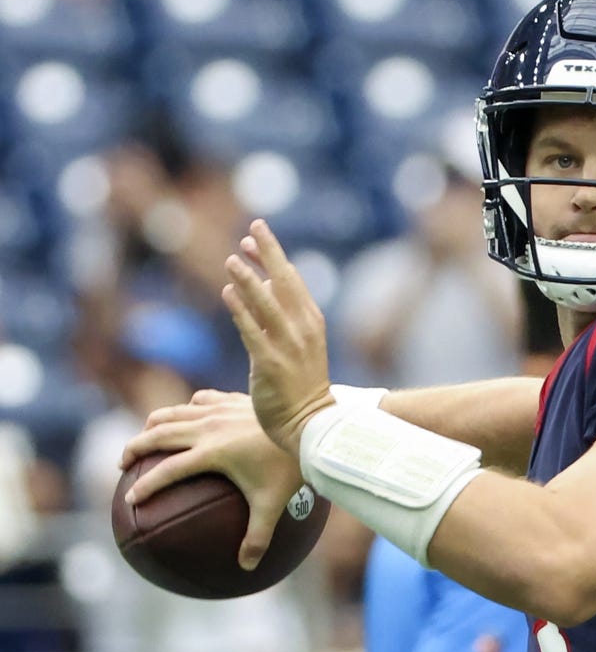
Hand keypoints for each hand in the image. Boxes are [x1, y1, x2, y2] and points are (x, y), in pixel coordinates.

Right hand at [120, 389, 305, 569]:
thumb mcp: (273, 505)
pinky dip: (187, 408)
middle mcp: (209, 427)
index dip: (147, 485)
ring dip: (153, 424)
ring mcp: (220, 409)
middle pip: (159, 434)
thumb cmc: (291, 467)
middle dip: (135, 448)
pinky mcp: (232, 399)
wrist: (311, 425)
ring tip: (144, 437)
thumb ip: (257, 537)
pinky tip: (187, 415)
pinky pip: (200, 400)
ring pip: (174, 412)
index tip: (131, 499)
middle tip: (122, 463)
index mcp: (212, 453)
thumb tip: (246, 568)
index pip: (168, 470)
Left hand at [223, 219, 336, 455]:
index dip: (272, 255)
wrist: (311, 423)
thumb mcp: (299, 344)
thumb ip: (281, 314)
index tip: (254, 235)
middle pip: (284, 282)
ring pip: (266, 303)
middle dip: (268, 252)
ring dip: (248, 279)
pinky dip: (241, 310)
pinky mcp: (271, 363)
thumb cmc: (302, 385)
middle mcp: (303, 328)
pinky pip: (253, 331)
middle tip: (252, 227)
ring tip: (231, 258)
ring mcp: (288, 346)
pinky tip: (227, 293)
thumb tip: (260, 282)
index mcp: (312, 321)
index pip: (291, 279)